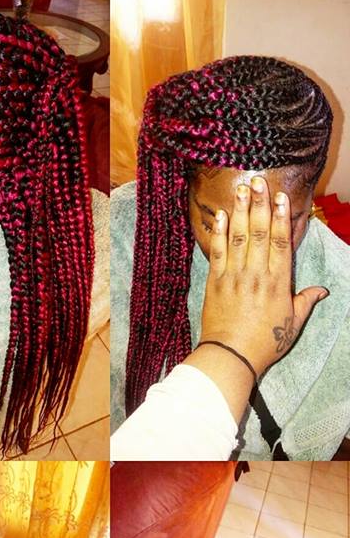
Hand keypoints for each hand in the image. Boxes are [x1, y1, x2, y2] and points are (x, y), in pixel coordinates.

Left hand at [201, 176, 327, 377]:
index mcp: (278, 282)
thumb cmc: (264, 343)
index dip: (281, 218)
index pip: (280, 242)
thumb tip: (322, 290)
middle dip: (259, 205)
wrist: (230, 356)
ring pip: (238, 238)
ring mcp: (233, 277)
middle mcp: (256, 274)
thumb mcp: (292, 323)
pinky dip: (219, 234)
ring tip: (240, 189)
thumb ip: (305, 301)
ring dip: (239, 211)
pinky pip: (217, 253)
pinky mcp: (214, 283)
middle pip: (259, 233)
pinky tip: (220, 216)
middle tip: (258, 181)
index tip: (281, 197)